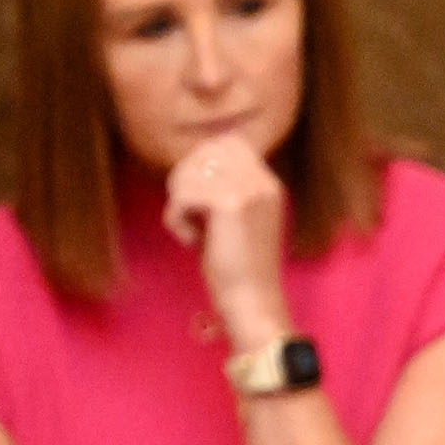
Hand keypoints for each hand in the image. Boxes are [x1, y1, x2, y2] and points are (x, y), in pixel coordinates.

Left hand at [162, 136, 292, 346]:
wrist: (253, 301)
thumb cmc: (238, 268)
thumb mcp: (236, 219)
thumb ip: (223, 189)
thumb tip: (191, 164)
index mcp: (268, 184)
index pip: (229, 143)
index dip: (202, 163)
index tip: (198, 199)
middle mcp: (263, 181)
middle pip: (206, 151)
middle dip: (186, 177)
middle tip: (188, 212)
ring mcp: (249, 190)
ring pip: (190, 170)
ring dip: (179, 199)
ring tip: (191, 229)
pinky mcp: (230, 204)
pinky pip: (184, 194)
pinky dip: (176, 217)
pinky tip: (189, 241)